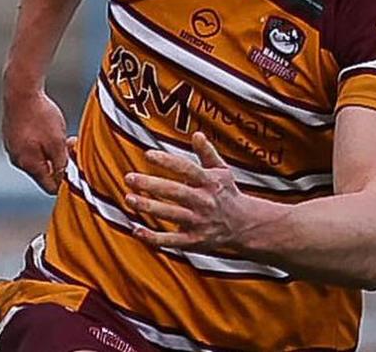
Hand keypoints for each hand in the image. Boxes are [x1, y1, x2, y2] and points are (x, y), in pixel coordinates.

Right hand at [3, 87, 69, 193]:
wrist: (20, 91)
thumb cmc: (40, 116)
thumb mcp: (57, 142)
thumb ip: (62, 164)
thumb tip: (65, 179)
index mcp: (29, 165)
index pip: (49, 187)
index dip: (65, 182)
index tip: (76, 167)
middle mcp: (17, 159)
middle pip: (44, 172)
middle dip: (59, 161)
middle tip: (70, 144)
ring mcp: (11, 147)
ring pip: (36, 158)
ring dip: (50, 150)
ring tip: (59, 133)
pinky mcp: (10, 136)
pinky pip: (28, 147)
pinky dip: (39, 142)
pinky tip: (45, 126)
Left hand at [123, 132, 254, 252]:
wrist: (245, 226)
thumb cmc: (226, 193)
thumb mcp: (222, 171)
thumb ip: (207, 153)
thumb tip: (196, 134)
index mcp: (210, 182)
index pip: (187, 168)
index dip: (167, 161)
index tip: (148, 154)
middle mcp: (204, 202)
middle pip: (176, 192)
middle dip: (151, 185)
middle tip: (129, 178)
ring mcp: (199, 222)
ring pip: (171, 214)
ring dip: (149, 207)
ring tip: (129, 199)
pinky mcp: (194, 241)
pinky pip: (172, 241)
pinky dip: (153, 238)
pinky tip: (136, 230)